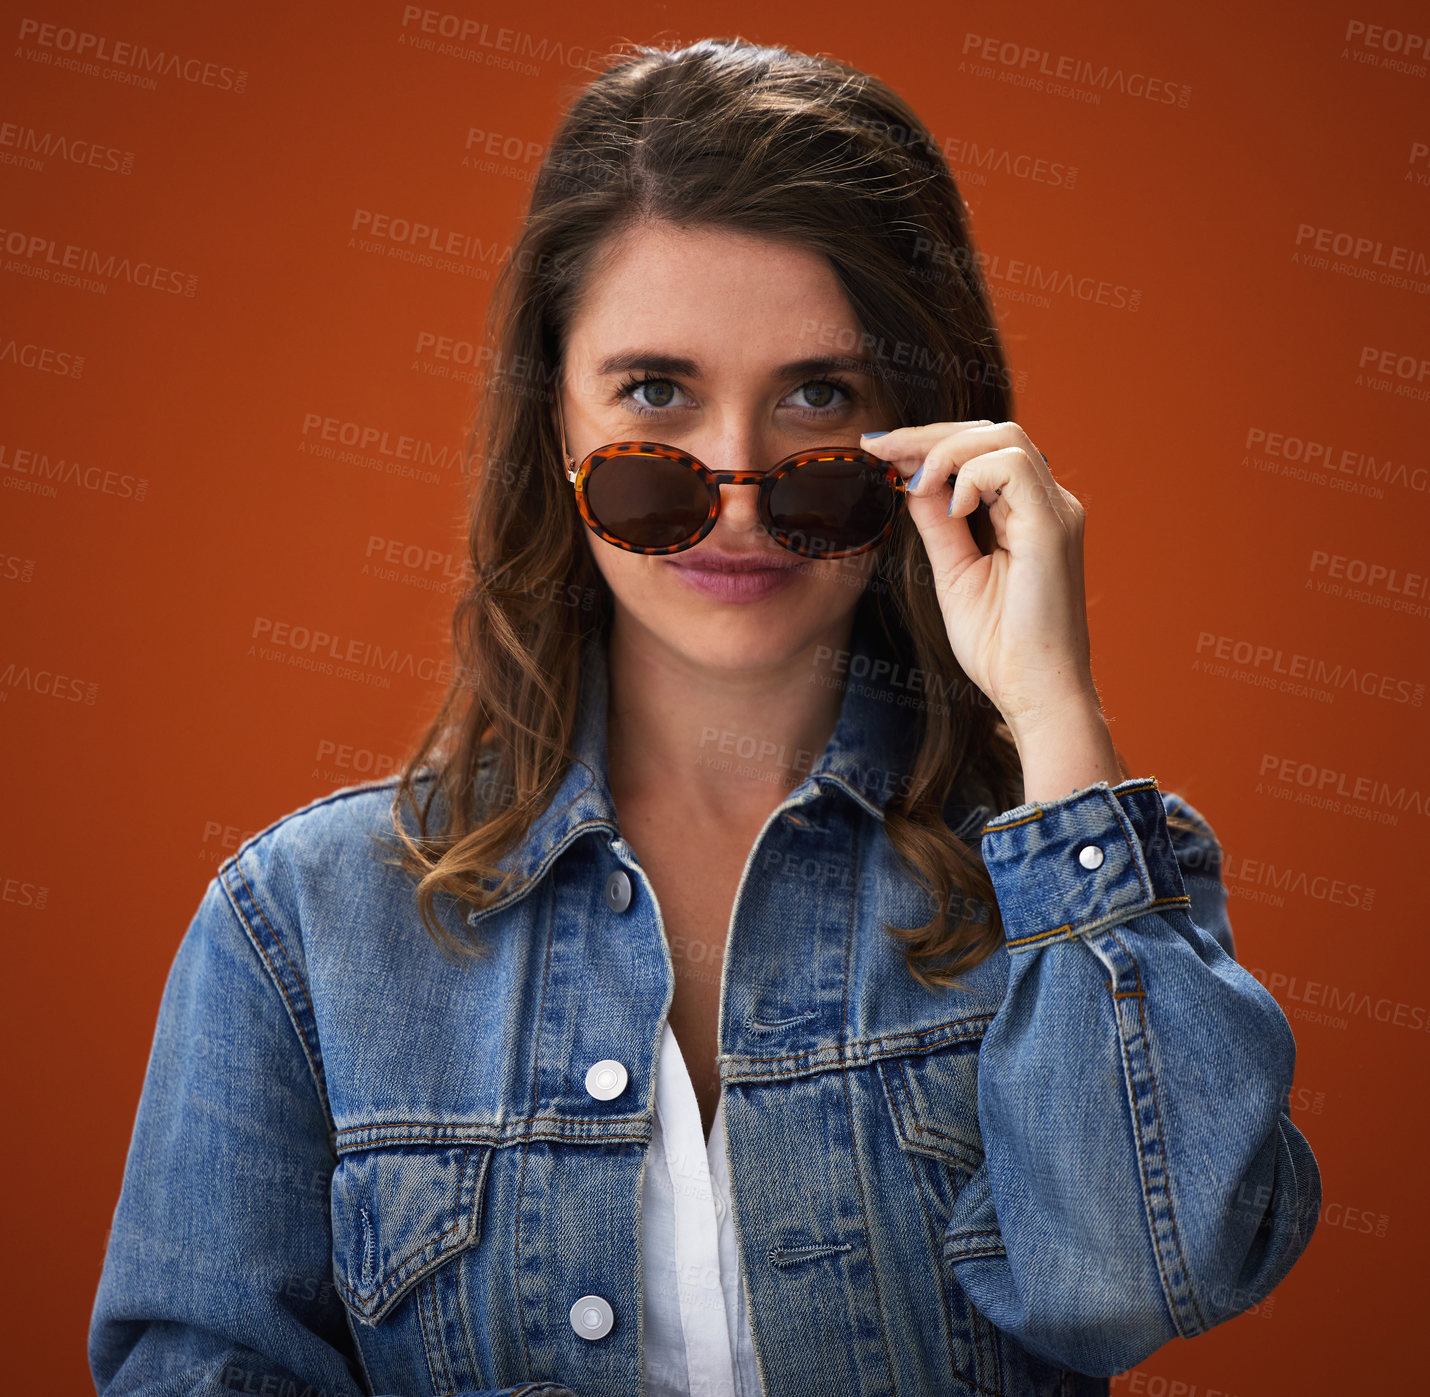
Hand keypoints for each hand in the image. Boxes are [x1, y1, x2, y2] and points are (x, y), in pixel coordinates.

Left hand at [860, 420, 1097, 741]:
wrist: (1033, 691)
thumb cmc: (999, 646)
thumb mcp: (953, 572)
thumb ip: (937, 522)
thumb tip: (912, 478)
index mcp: (1027, 513)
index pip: (981, 451)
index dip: (928, 442)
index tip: (878, 449)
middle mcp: (1048, 505)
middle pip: (992, 433)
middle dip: (929, 434)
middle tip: (879, 449)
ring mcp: (1055, 512)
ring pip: (1004, 438)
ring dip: (947, 450)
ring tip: (915, 483)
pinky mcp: (1053, 526)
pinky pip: (1013, 466)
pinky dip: (971, 475)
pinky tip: (951, 508)